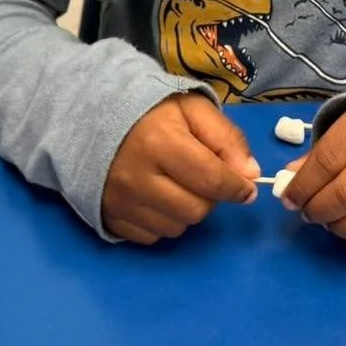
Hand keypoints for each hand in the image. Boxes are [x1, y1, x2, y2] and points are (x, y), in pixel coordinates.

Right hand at [102, 92, 259, 243]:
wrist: (95, 118)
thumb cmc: (152, 112)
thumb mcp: (194, 109)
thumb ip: (227, 138)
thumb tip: (250, 174)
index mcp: (161, 143)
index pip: (211, 179)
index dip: (237, 188)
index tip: (248, 188)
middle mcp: (138, 177)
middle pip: (196, 210)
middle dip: (211, 197)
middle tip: (205, 178)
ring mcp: (121, 201)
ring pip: (177, 227)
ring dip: (188, 210)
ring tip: (180, 184)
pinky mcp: (110, 218)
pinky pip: (153, 237)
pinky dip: (164, 221)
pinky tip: (159, 197)